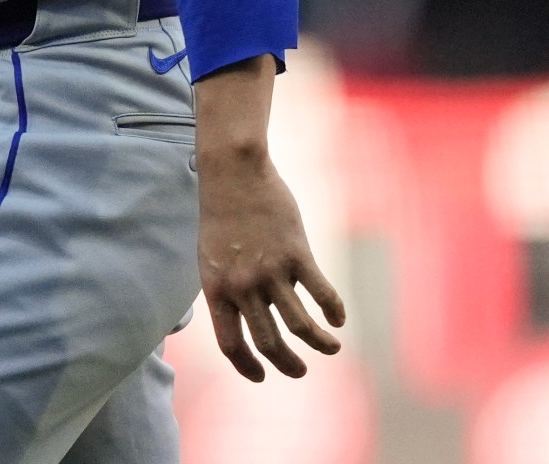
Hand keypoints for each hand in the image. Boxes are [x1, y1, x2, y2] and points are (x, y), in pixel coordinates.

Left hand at [196, 146, 344, 380]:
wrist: (232, 173)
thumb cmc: (222, 213)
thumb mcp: (210, 257)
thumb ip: (227, 288)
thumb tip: (248, 315)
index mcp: (216, 290)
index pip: (230, 344)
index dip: (247, 366)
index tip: (262, 375)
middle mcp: (242, 287)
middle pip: (269, 342)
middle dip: (288, 364)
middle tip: (300, 370)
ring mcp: (270, 271)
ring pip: (300, 325)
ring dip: (319, 343)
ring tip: (331, 348)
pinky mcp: (296, 253)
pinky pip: (321, 293)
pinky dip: (333, 310)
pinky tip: (338, 318)